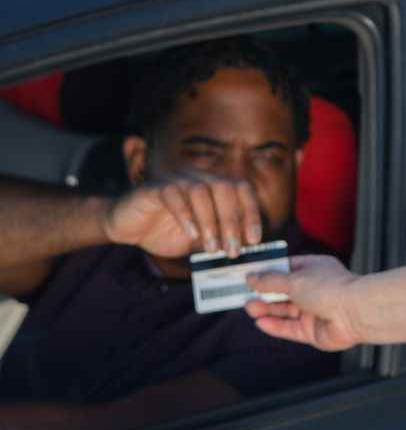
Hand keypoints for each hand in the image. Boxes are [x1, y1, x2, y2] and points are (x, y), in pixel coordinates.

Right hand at [103, 176, 262, 258]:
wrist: (126, 227)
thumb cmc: (165, 232)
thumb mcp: (199, 240)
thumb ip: (219, 240)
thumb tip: (243, 251)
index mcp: (213, 186)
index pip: (243, 189)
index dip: (252, 212)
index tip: (254, 239)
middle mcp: (198, 178)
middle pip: (226, 187)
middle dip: (233, 221)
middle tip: (233, 250)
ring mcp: (176, 180)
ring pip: (201, 191)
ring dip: (211, 222)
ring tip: (212, 249)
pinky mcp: (154, 187)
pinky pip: (173, 194)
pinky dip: (186, 215)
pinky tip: (191, 236)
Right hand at [245, 255, 361, 351]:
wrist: (355, 313)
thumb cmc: (330, 289)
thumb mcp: (294, 280)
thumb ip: (270, 281)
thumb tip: (251, 277)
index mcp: (315, 269)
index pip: (288, 268)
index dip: (269, 272)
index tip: (250, 275)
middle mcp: (315, 289)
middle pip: (284, 291)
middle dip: (265, 293)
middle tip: (245, 295)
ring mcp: (315, 310)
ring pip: (285, 310)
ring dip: (267, 309)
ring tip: (249, 308)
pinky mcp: (313, 330)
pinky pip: (290, 328)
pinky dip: (275, 325)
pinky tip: (260, 322)